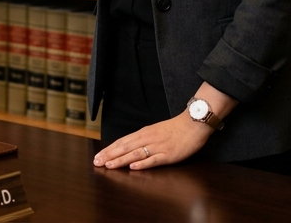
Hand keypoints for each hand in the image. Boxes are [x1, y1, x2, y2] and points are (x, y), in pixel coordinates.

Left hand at [92, 113, 213, 169]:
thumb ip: (143, 138)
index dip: (109, 150)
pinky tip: (132, 167)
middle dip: (110, 156)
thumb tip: (129, 146)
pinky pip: (153, 160)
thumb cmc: (175, 128)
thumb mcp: (155, 130)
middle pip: (125, 148)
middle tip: (96, 163)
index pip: (122, 142)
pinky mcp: (168, 154)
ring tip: (109, 166)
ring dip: (121, 160)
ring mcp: (158, 147)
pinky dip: (142, 163)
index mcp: (144, 133)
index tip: (97, 157)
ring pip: (135, 154)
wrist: (193, 123)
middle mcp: (148, 139)